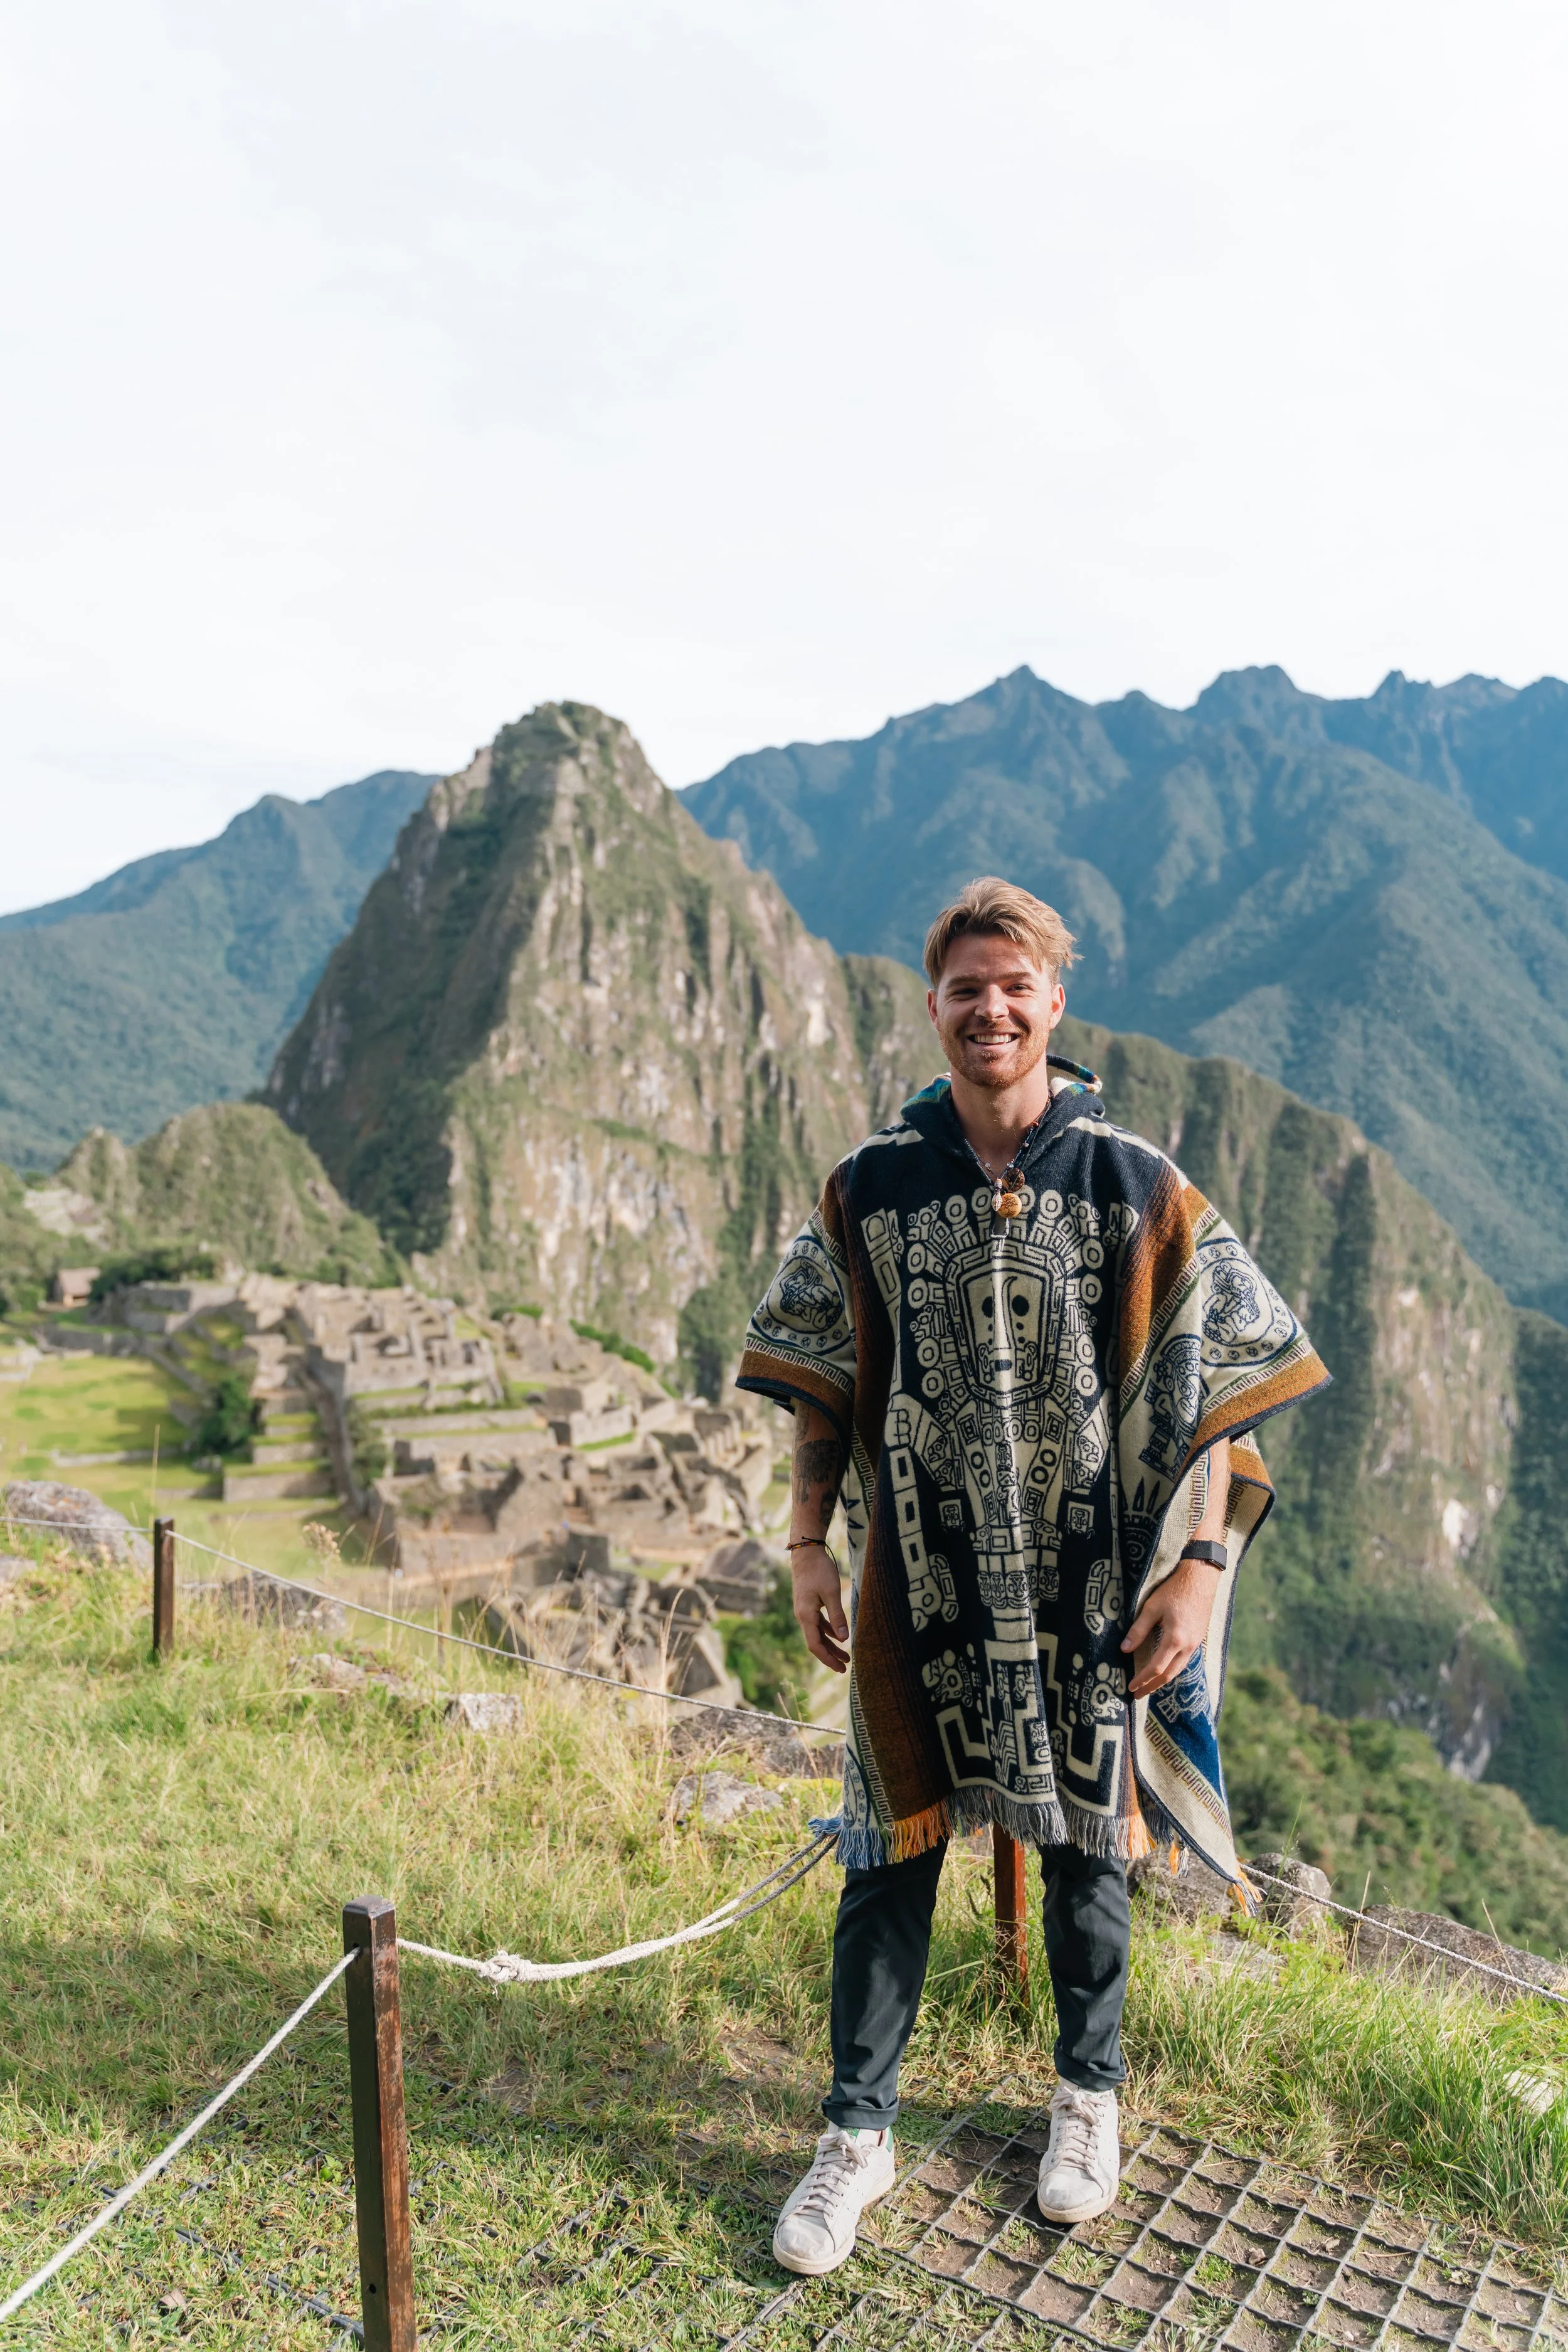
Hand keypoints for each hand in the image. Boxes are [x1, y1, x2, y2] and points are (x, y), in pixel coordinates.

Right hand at [791, 1543, 849, 1672]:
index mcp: (806, 1615)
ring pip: (818, 1634)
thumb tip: (844, 1639)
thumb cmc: (819, 1570)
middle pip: (816, 1642)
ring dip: (831, 1645)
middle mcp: (802, 1616)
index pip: (815, 1645)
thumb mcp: (831, 1593)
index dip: (827, 1659)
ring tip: (845, 1656)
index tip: (840, 1668)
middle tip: (845, 1667)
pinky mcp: (808, 1604)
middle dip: (830, 1656)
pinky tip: (838, 1637)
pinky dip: (828, 1632)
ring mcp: (804, 1610)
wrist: (806, 1552)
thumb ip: (837, 1616)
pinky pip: (818, 1624)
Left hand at [1121, 1557, 1215, 1697]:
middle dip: (1152, 1687)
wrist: (1201, 1579)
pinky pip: (1184, 1661)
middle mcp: (1187, 1646)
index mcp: (1175, 1640)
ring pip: (1178, 1670)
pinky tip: (1164, 1670)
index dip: (1142, 1679)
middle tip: (1138, 1695)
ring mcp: (1195, 1644)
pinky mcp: (1197, 1639)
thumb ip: (1138, 1630)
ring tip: (1149, 1687)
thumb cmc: (1174, 1590)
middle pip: (1169, 1675)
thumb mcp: (1151, 1608)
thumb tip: (1124, 1649)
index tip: (1130, 1686)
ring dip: (1162, 1681)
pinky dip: (1172, 1670)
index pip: (1156, 1668)